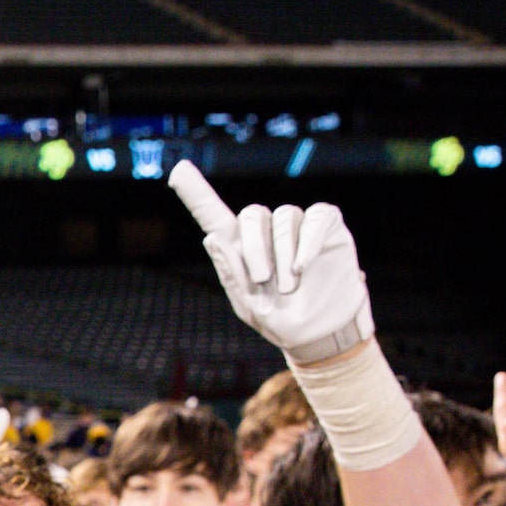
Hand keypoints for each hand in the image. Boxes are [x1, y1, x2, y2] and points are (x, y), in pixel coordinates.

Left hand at [170, 163, 375, 364]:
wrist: (322, 334)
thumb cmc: (283, 321)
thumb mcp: (250, 306)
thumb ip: (231, 273)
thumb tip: (211, 237)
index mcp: (240, 250)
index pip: (215, 216)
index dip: (196, 193)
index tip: (177, 171)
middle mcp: (267, 233)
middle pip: (252, 214)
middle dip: (254, 247)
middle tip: (262, 279)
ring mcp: (297, 228)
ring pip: (284, 216)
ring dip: (283, 253)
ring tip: (289, 287)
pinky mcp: (327, 227)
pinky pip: (316, 217)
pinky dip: (307, 240)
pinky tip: (302, 266)